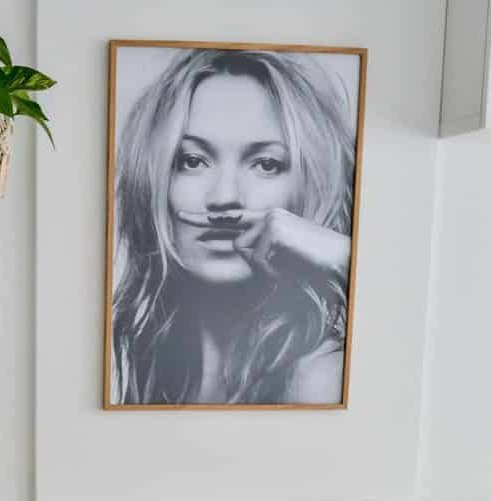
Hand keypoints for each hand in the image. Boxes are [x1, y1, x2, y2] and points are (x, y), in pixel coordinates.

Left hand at [178, 209, 350, 281]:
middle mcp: (268, 214)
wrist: (336, 261)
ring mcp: (271, 219)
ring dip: (266, 267)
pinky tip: (292, 262)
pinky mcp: (273, 229)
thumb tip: (238, 251)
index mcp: (267, 220)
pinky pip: (258, 259)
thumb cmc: (309, 265)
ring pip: (246, 252)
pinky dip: (273, 269)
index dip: (204, 218)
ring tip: (291, 263)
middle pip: (238, 245)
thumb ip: (256, 254)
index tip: (181, 214)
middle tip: (285, 264)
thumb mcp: (278, 259)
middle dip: (257, 263)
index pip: (231, 219)